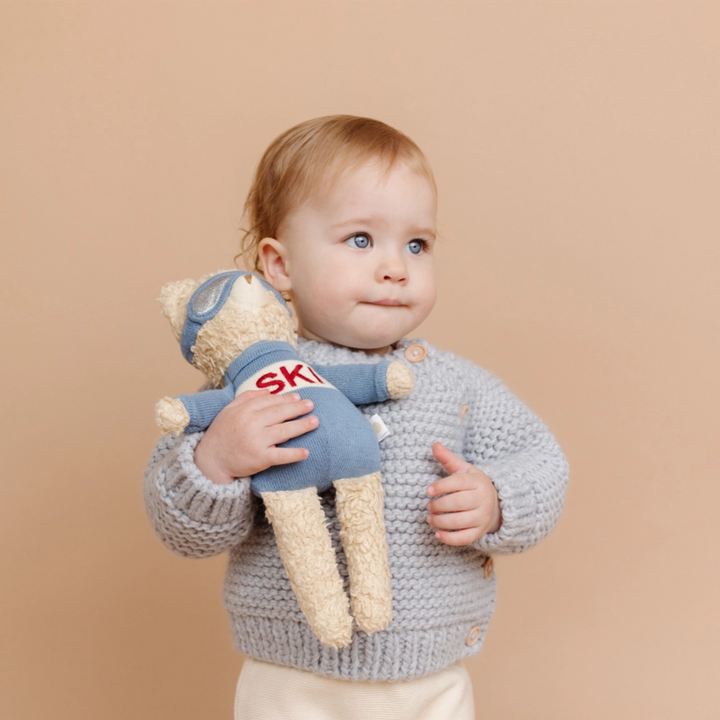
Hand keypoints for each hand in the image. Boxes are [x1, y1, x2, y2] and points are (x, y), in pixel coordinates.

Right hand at [194, 389, 317, 483]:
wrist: (210, 461)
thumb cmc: (221, 434)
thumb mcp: (228, 410)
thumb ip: (247, 397)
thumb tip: (269, 390)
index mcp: (244, 411)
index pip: (269, 401)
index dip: (285, 399)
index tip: (297, 397)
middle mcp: (251, 424)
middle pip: (280, 413)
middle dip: (298, 408)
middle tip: (311, 405)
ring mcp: (256, 441)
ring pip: (284, 431)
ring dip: (302, 426)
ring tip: (315, 421)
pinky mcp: (260, 459)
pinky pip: (281, 455)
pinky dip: (294, 454)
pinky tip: (306, 452)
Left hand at [427, 442, 501, 545]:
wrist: (496, 503)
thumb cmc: (473, 485)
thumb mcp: (464, 470)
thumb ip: (448, 459)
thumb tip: (434, 444)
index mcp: (477, 482)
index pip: (458, 483)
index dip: (441, 486)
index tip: (428, 490)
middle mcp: (482, 500)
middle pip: (458, 503)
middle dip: (439, 505)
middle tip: (429, 506)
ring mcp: (482, 517)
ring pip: (460, 522)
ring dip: (441, 521)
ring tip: (429, 518)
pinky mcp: (480, 532)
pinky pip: (465, 538)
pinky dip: (450, 538)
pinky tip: (438, 534)